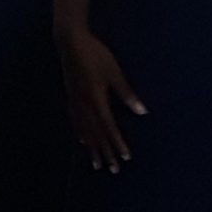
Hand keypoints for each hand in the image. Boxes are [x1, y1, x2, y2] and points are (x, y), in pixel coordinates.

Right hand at [56, 24, 144, 170]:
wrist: (69, 41)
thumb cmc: (95, 54)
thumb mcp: (114, 71)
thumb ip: (126, 93)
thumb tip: (141, 111)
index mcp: (96, 98)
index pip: (108, 126)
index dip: (117, 143)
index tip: (125, 158)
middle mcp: (84, 104)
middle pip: (96, 133)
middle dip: (105, 152)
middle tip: (113, 169)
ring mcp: (75, 101)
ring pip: (84, 130)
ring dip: (92, 148)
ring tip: (96, 164)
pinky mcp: (71, 96)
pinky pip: (75, 121)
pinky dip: (80, 134)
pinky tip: (82, 141)